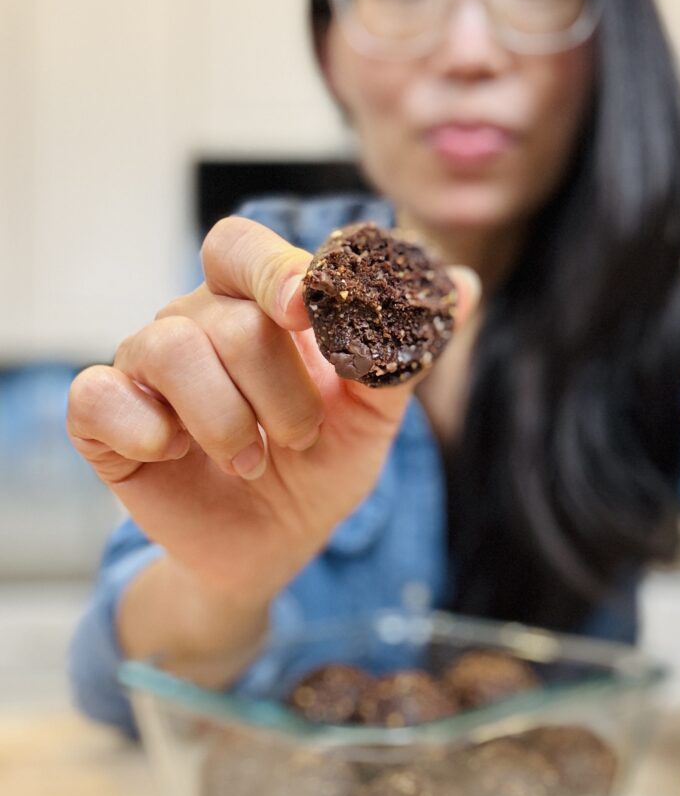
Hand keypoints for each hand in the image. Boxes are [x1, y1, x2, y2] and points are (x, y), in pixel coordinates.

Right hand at [68, 217, 478, 605]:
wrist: (273, 546)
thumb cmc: (320, 468)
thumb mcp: (371, 416)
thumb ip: (404, 349)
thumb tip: (464, 284)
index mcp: (255, 307)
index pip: (243, 249)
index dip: (276, 271)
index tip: (312, 310)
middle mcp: (195, 322)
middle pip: (226, 316)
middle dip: (279, 390)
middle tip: (300, 438)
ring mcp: (144, 368)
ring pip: (168, 348)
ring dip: (227, 419)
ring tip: (252, 461)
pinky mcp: (103, 417)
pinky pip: (99, 397)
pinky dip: (145, 430)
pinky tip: (173, 454)